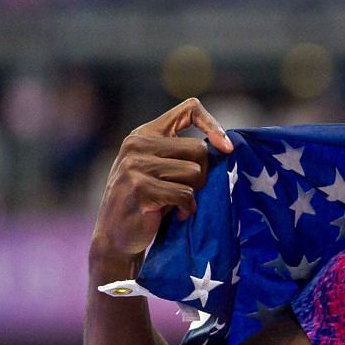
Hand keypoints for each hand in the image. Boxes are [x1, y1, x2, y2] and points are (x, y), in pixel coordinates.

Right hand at [90, 99, 232, 274]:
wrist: (117, 236)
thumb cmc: (150, 202)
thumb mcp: (163, 170)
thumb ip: (183, 154)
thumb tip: (227, 147)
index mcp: (145, 133)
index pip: (189, 108)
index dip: (213, 125)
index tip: (226, 147)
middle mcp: (137, 143)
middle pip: (199, 149)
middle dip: (204, 174)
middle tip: (191, 191)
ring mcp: (135, 165)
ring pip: (194, 172)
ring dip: (194, 193)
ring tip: (178, 204)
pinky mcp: (140, 187)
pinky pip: (185, 194)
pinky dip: (187, 208)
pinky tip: (176, 215)